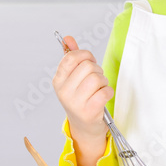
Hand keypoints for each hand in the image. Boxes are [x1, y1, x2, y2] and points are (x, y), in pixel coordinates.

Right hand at [52, 35, 112, 165]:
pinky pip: (105, 92)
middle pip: (88, 66)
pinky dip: (108, 92)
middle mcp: (64, 92)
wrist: (85, 128)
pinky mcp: (89, 112)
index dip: (85, 55)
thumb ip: (71, 57)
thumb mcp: (73, 79)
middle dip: (97, 70)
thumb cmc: (81, 99)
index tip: (89, 61)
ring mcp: (75, 103)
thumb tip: (67, 38)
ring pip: (97, 78)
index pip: (71, 58)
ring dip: (103, 82)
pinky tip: (103, 97)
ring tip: (99, 89)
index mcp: (58, 81)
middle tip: (96, 80)